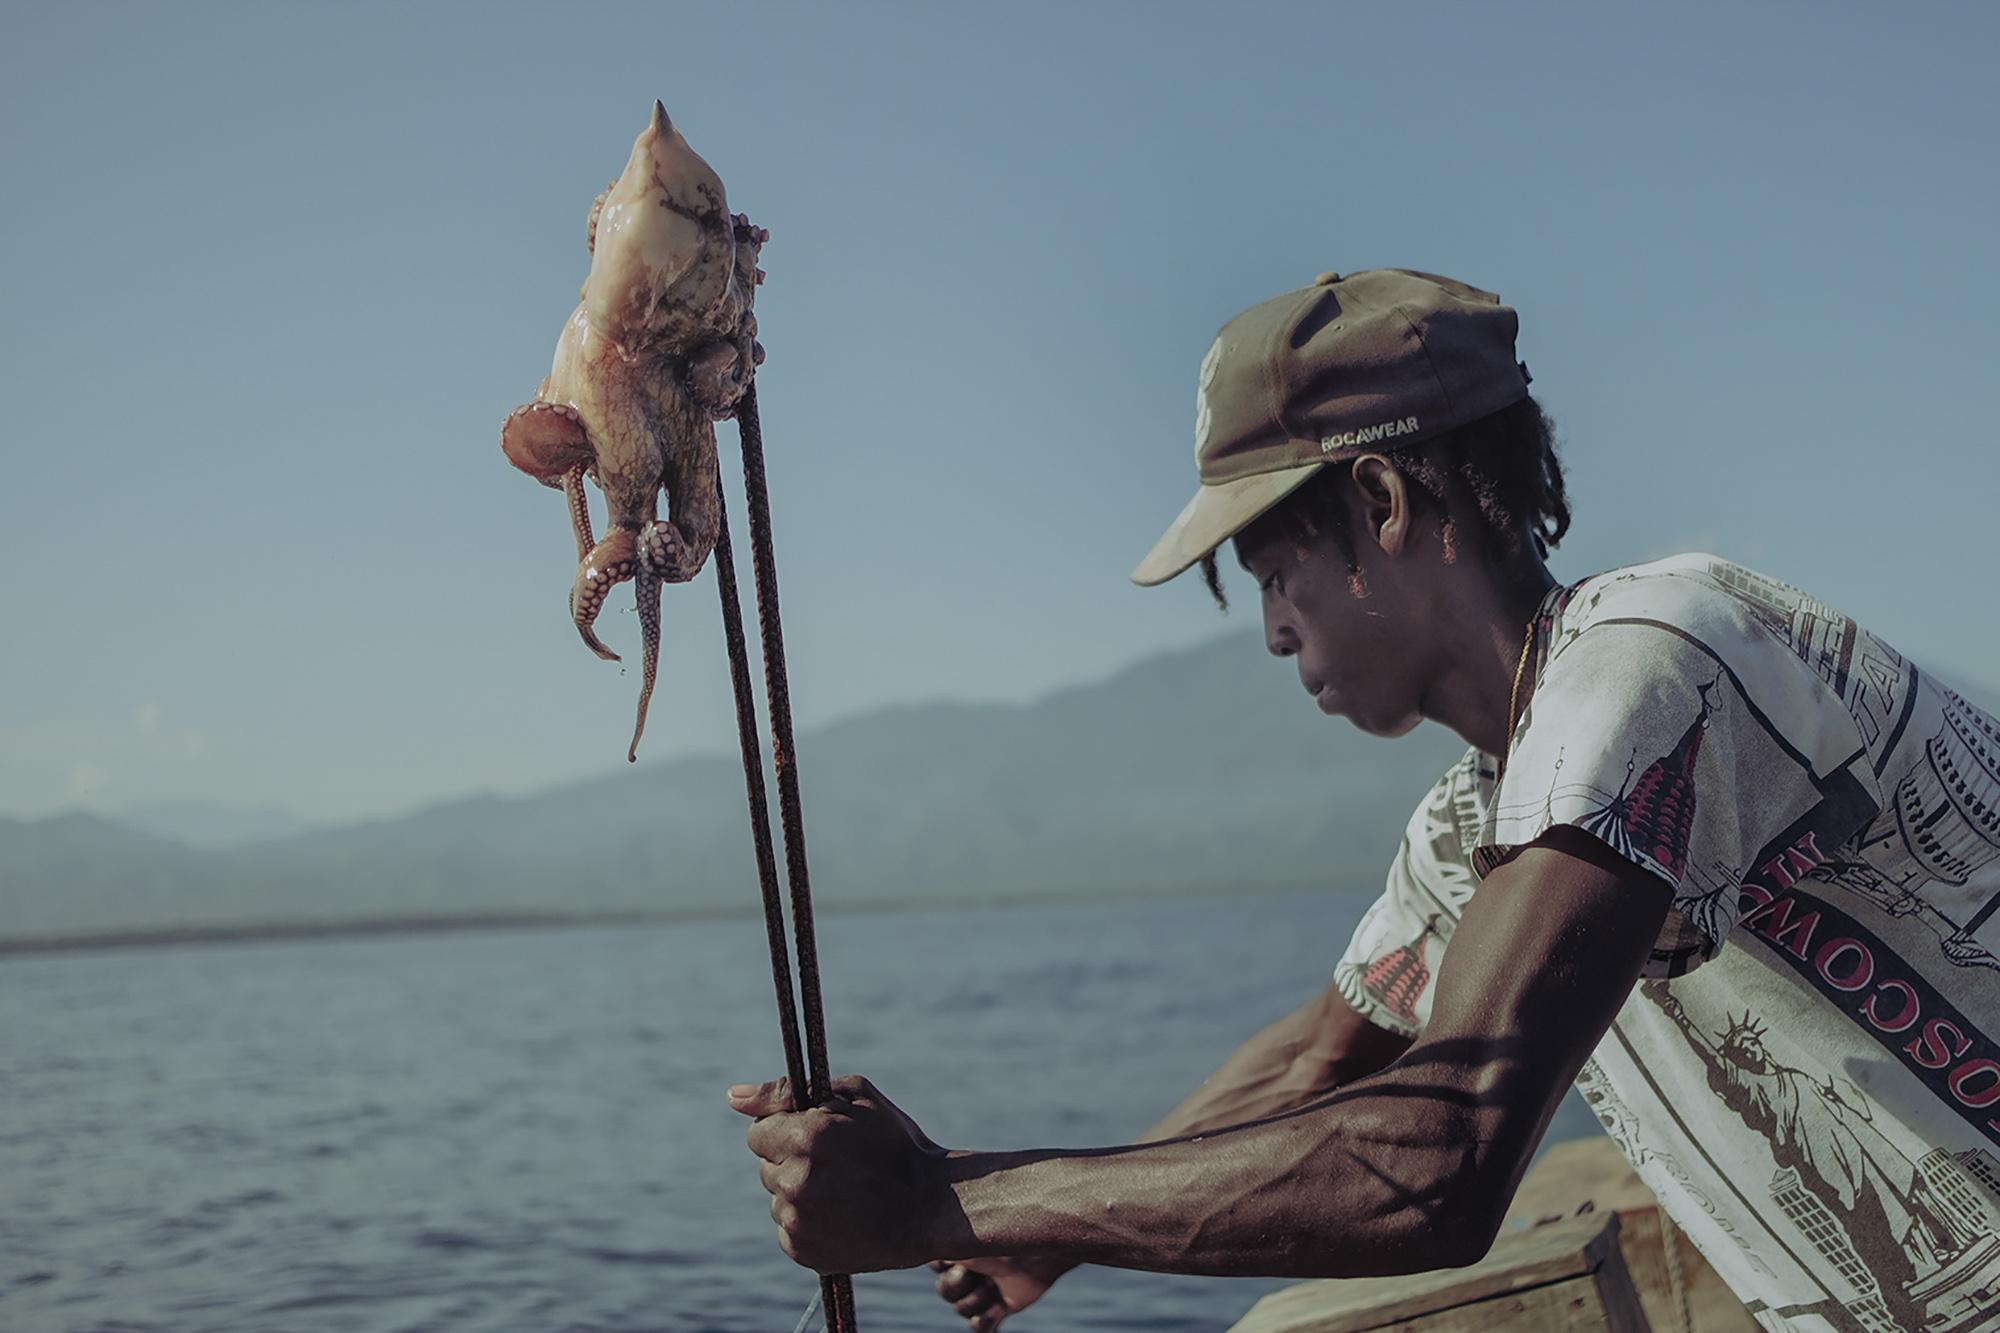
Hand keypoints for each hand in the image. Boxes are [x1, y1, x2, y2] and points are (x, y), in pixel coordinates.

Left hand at [729, 1074, 952, 1273]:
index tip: (814, 1137)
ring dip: (800, 1192)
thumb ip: (788, 1092)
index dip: (786, 1131)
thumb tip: (732, 1096)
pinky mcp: (802, 1252)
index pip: (758, 1133)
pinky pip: (787, 1229)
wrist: (932, 1206)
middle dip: (793, 1161)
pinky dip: (808, 1222)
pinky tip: (842, 1216)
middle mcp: (794, 1181)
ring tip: (845, 1192)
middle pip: (767, 1166)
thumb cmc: (896, 1144)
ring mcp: (797, 1221)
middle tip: (838, 1164)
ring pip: (777, 1198)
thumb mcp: (856, 1097)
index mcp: (805, 1137)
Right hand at [930, 1254, 1072, 1330]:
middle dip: (962, 1288)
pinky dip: (985, 1322)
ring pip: (962, 1310)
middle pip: (946, 1293)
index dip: (947, 1269)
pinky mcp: (1002, 1306)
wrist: (1037, 1256)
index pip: (936, 1268)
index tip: (962, 1259)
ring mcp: (986, 1288)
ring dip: (979, 1300)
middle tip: (982, 1275)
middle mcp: (970, 1268)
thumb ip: (937, 1244)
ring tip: (996, 1286)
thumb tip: (919, 1247)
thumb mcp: (962, 1240)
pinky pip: (979, 1328)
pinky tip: (996, 1309)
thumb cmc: (998, 1243)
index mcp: (960, 1248)